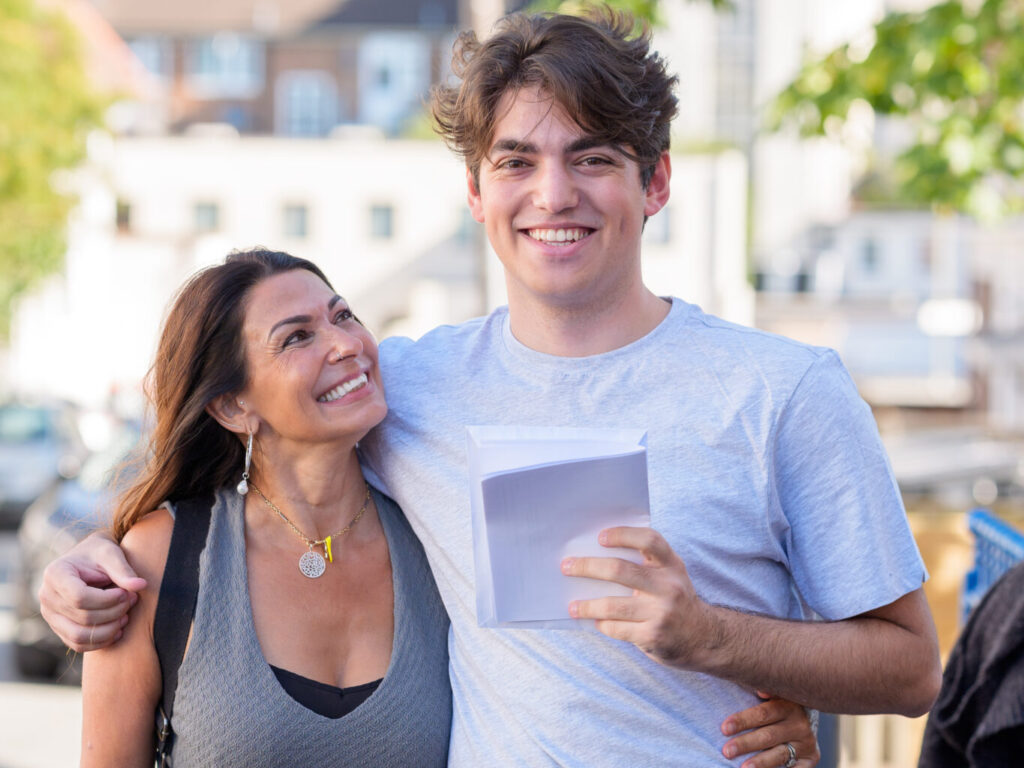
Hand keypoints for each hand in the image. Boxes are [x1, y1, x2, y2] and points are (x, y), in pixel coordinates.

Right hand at [39, 531, 146, 651]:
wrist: (88, 560)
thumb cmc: (100, 553)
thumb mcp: (111, 554)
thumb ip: (123, 570)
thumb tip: (141, 586)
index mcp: (55, 574)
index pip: (79, 598)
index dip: (108, 600)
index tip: (126, 592)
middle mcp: (46, 597)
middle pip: (82, 617)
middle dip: (113, 612)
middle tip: (132, 600)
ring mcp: (50, 615)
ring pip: (79, 636)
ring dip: (108, 630)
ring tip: (126, 616)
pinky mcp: (59, 628)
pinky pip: (78, 644)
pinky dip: (100, 641)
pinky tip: (118, 629)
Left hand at [562, 526, 708, 666]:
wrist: (705, 639)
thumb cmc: (675, 600)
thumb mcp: (670, 576)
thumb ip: (645, 564)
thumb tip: (595, 553)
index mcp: (671, 565)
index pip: (649, 540)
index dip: (623, 535)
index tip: (600, 537)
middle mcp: (668, 586)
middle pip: (620, 570)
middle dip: (587, 567)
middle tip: (567, 566)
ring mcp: (661, 612)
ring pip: (612, 605)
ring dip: (586, 605)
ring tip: (572, 606)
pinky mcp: (653, 636)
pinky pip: (617, 628)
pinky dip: (602, 624)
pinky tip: (595, 621)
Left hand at [721, 693, 818, 767]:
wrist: (802, 720)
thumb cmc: (775, 706)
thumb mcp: (772, 695)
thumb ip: (765, 691)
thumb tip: (760, 690)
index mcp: (788, 705)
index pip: (763, 713)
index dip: (743, 720)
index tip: (724, 728)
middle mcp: (799, 724)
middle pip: (769, 736)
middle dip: (746, 744)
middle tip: (727, 751)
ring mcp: (806, 743)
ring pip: (780, 754)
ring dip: (760, 762)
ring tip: (743, 767)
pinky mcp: (812, 758)